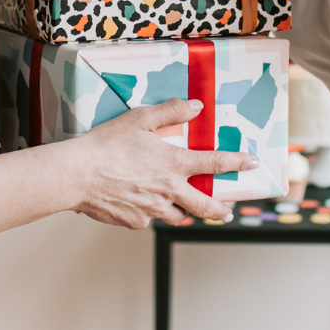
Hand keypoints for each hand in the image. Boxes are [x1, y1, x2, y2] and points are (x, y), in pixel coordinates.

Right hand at [72, 97, 253, 226]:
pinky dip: (151, 213)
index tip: (252, 164)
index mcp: (174, 164)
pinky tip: (142, 204)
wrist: (77, 175)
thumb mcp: (139, 119)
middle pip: (205, 206)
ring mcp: (153, 210)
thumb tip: (196, 107)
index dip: (237, 163)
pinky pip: (150, 219)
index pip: (215, 163)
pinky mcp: (136, 222)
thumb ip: (171, 112)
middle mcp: (169, 190)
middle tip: (228, 212)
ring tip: (186, 211)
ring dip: (185, 213)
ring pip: (178, 216)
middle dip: (221, 210)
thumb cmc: (106, 144)